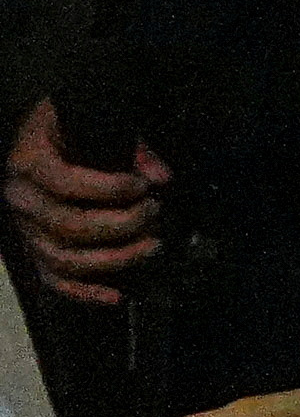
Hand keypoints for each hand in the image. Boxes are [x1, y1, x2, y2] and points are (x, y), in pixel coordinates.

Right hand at [8, 96, 166, 299]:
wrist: (38, 137)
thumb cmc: (67, 127)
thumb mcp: (92, 121)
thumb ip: (130, 147)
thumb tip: (161, 176)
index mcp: (29, 163)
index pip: (66, 183)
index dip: (109, 189)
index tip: (142, 186)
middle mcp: (21, 200)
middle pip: (69, 226)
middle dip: (121, 224)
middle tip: (155, 212)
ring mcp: (26, 229)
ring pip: (64, 259)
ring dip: (114, 258)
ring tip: (152, 246)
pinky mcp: (35, 249)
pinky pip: (55, 280)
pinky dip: (85, 292)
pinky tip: (116, 296)